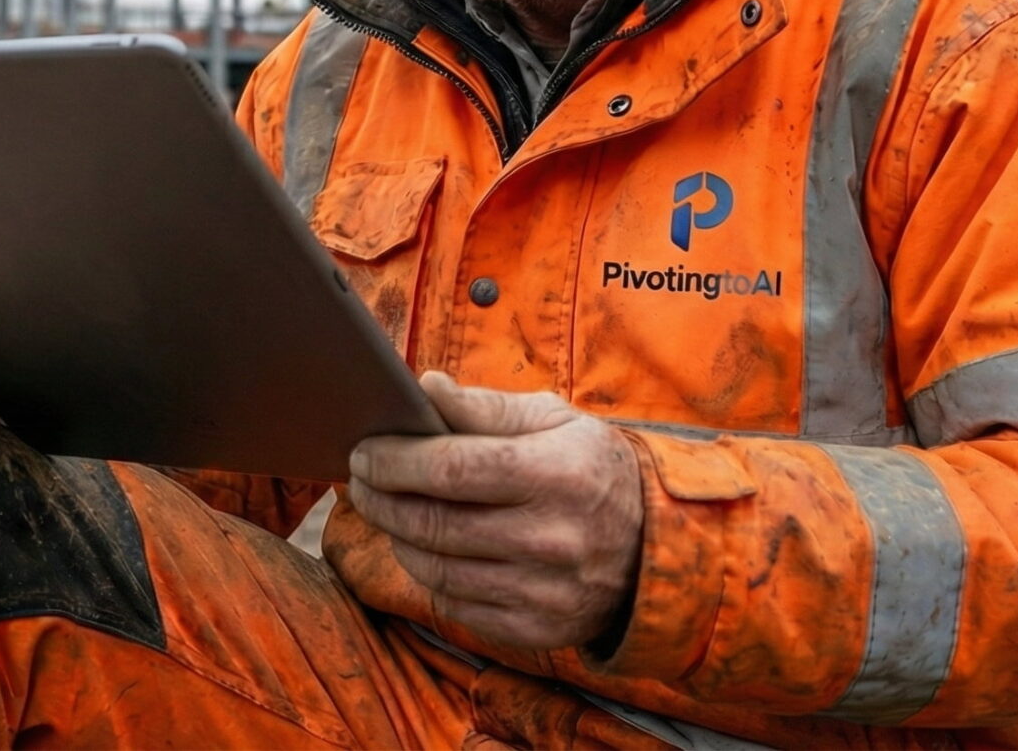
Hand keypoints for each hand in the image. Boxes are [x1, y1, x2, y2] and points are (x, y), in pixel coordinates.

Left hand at [347, 372, 643, 650]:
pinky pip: (456, 605)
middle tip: (360, 480)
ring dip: (398, 537)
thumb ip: (486, 407)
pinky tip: (425, 548)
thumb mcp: (555, 421)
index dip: (394, 461)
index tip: (364, 451)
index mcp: (556, 473)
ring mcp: (543, 592)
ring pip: (435, 568)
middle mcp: (550, 538)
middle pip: (433, 522)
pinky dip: (428, 575)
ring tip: (388, 510)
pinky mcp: (535, 630)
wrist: (657, 548)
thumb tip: (425, 388)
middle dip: (381, 499)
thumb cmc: (592, 469)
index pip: (451, 468)